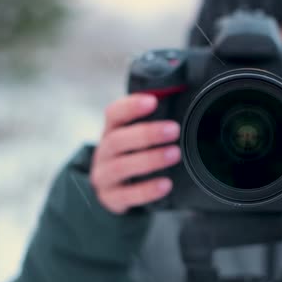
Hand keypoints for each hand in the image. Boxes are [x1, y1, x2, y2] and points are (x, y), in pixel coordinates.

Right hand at [90, 94, 180, 213]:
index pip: (114, 114)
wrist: (114, 191)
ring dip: (150, 159)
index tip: (152, 101)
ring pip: (121, 166)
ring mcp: (105, 176)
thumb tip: (178, 84)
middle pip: (117, 139)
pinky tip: (166, 184)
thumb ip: (155, 117)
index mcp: (112, 131)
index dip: (131, 106)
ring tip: (174, 154)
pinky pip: (127, 195)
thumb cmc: (132, 156)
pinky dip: (147, 190)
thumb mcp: (137, 137)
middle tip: (174, 130)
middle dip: (147, 133)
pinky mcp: (111, 198)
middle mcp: (104, 152)